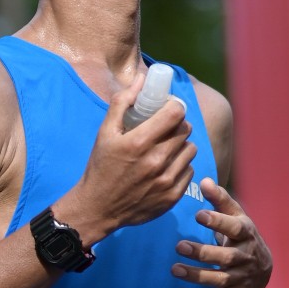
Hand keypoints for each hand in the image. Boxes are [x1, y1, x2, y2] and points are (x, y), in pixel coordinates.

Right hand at [57, 74, 195, 245]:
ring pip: (191, 150)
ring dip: (181, 146)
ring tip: (166, 149)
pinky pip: (190, 171)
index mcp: (139, 142)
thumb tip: (142, 78)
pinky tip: (166, 168)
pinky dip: (181, 166)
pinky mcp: (172, 196)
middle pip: (185, 129)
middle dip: (177, 125)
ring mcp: (166, 180)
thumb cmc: (100, 168)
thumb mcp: (104, 133)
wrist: (97, 209)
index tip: (168, 110)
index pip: (176, 113)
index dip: (174, 107)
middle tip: (165, 129)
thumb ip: (122, 102)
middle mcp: (156, 161)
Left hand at [172, 182, 271, 287]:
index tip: (198, 215)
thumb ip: (220, 201)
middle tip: (179, 246)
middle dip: (203, 253)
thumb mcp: (236, 217)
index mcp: (246, 234)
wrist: (262, 270)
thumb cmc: (241, 237)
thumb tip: (203, 180)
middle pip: (226, 257)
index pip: (234, 228)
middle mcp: (246, 257)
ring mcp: (241, 278)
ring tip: (174, 269)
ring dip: (196, 275)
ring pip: (219, 279)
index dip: (218, 221)